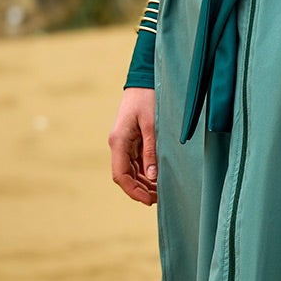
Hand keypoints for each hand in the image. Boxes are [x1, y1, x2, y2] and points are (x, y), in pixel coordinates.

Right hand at [109, 87, 156, 205]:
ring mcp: (124, 143)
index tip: (148, 201)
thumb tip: (152, 176)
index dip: (133, 191)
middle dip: (140, 190)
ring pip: (131, 171)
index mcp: (118, 141)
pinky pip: (136, 162)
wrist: (144, 80)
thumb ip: (151, 151)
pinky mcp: (132, 141)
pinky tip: (158, 178)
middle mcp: (118, 145)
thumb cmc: (147, 98)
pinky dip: (146, 172)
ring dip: (144, 183)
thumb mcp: (151, 125)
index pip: (120, 175)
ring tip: (162, 191)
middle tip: (160, 198)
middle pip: (125, 176)